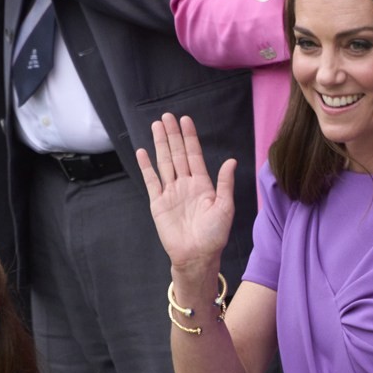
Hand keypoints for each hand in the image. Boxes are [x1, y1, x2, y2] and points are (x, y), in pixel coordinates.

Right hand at [138, 114, 235, 276]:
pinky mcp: (158, 204)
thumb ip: (224, 183)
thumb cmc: (214, 235)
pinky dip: (146, 167)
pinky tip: (142, 152)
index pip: (194, 155)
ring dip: (160, 145)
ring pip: (164, 163)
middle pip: (177, 154)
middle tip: (166, 116)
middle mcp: (185, 185)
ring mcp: (171, 193)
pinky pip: (151, 181)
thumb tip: (231, 161)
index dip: (189, 137)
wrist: (196, 256)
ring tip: (156, 126)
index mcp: (202, 184)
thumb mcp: (225, 207)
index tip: (185, 120)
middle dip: (172, 135)